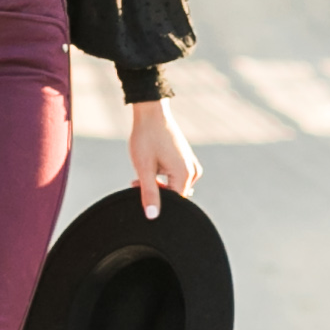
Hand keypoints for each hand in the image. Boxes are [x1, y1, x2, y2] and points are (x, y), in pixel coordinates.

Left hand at [126, 98, 199, 218]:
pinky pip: (176, 178)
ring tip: (142, 171)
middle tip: (135, 180)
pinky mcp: (186, 160)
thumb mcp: (144, 167)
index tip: (137, 187)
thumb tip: (153, 217)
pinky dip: (162, 177)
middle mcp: (193, 171)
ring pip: (174, 186)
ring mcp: (192, 165)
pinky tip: (151, 166)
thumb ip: (149, 193)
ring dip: (157, 184)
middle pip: (173, 195)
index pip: (173, 202)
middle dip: (155, 191)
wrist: (151, 112)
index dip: (153, 199)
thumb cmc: (146, 138)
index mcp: (185, 174)